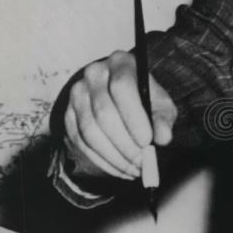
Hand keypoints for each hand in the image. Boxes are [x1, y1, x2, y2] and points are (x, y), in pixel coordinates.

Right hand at [63, 50, 177, 179]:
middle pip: (104, 112)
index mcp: (121, 63)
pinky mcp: (68, 114)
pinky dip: (101, 160)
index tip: (148, 142)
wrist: (122, 99)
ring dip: (114, 156)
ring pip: (90, 131)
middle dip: (125, 143)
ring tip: (135, 169)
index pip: (122, 86)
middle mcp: (94, 74)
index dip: (134, 117)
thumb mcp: (161, 104)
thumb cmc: (146, 100)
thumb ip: (164, 119)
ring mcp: (77, 94)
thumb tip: (163, 138)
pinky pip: (80, 142)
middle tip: (142, 163)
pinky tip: (120, 168)